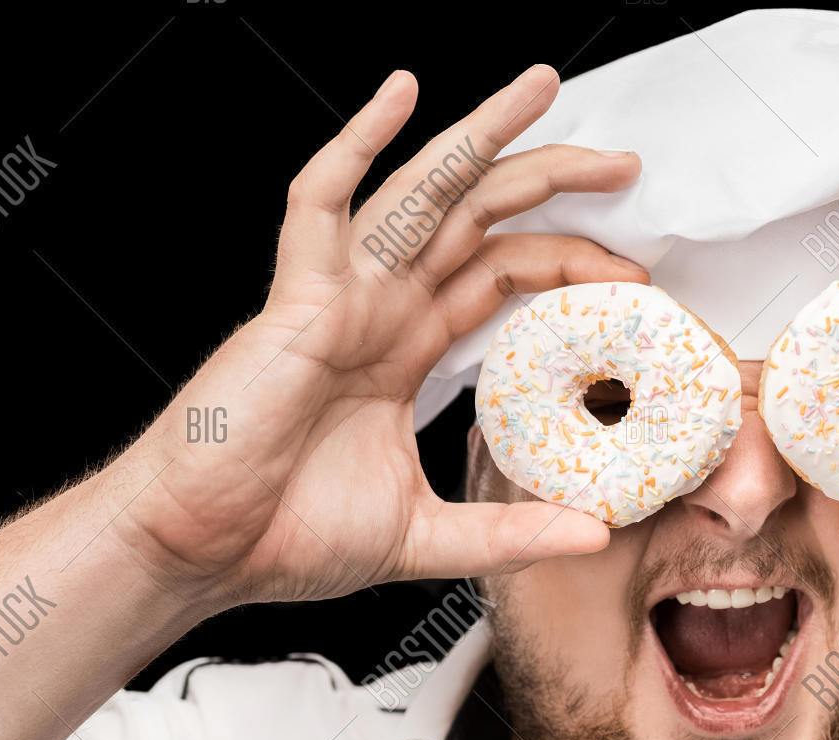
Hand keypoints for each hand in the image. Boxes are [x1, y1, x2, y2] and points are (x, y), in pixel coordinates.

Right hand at [116, 65, 644, 606]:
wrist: (206, 550)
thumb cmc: (286, 533)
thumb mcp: (430, 536)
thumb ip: (512, 532)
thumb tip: (593, 535)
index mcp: (407, 351)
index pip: (504, 279)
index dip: (570, 265)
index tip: (633, 277)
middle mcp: (380, 310)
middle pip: (480, 219)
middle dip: (551, 182)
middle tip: (621, 167)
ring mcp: (340, 297)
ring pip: (421, 192)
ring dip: (480, 136)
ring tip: (541, 90)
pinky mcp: (297, 300)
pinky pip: (321, 204)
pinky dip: (356, 146)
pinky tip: (399, 98)